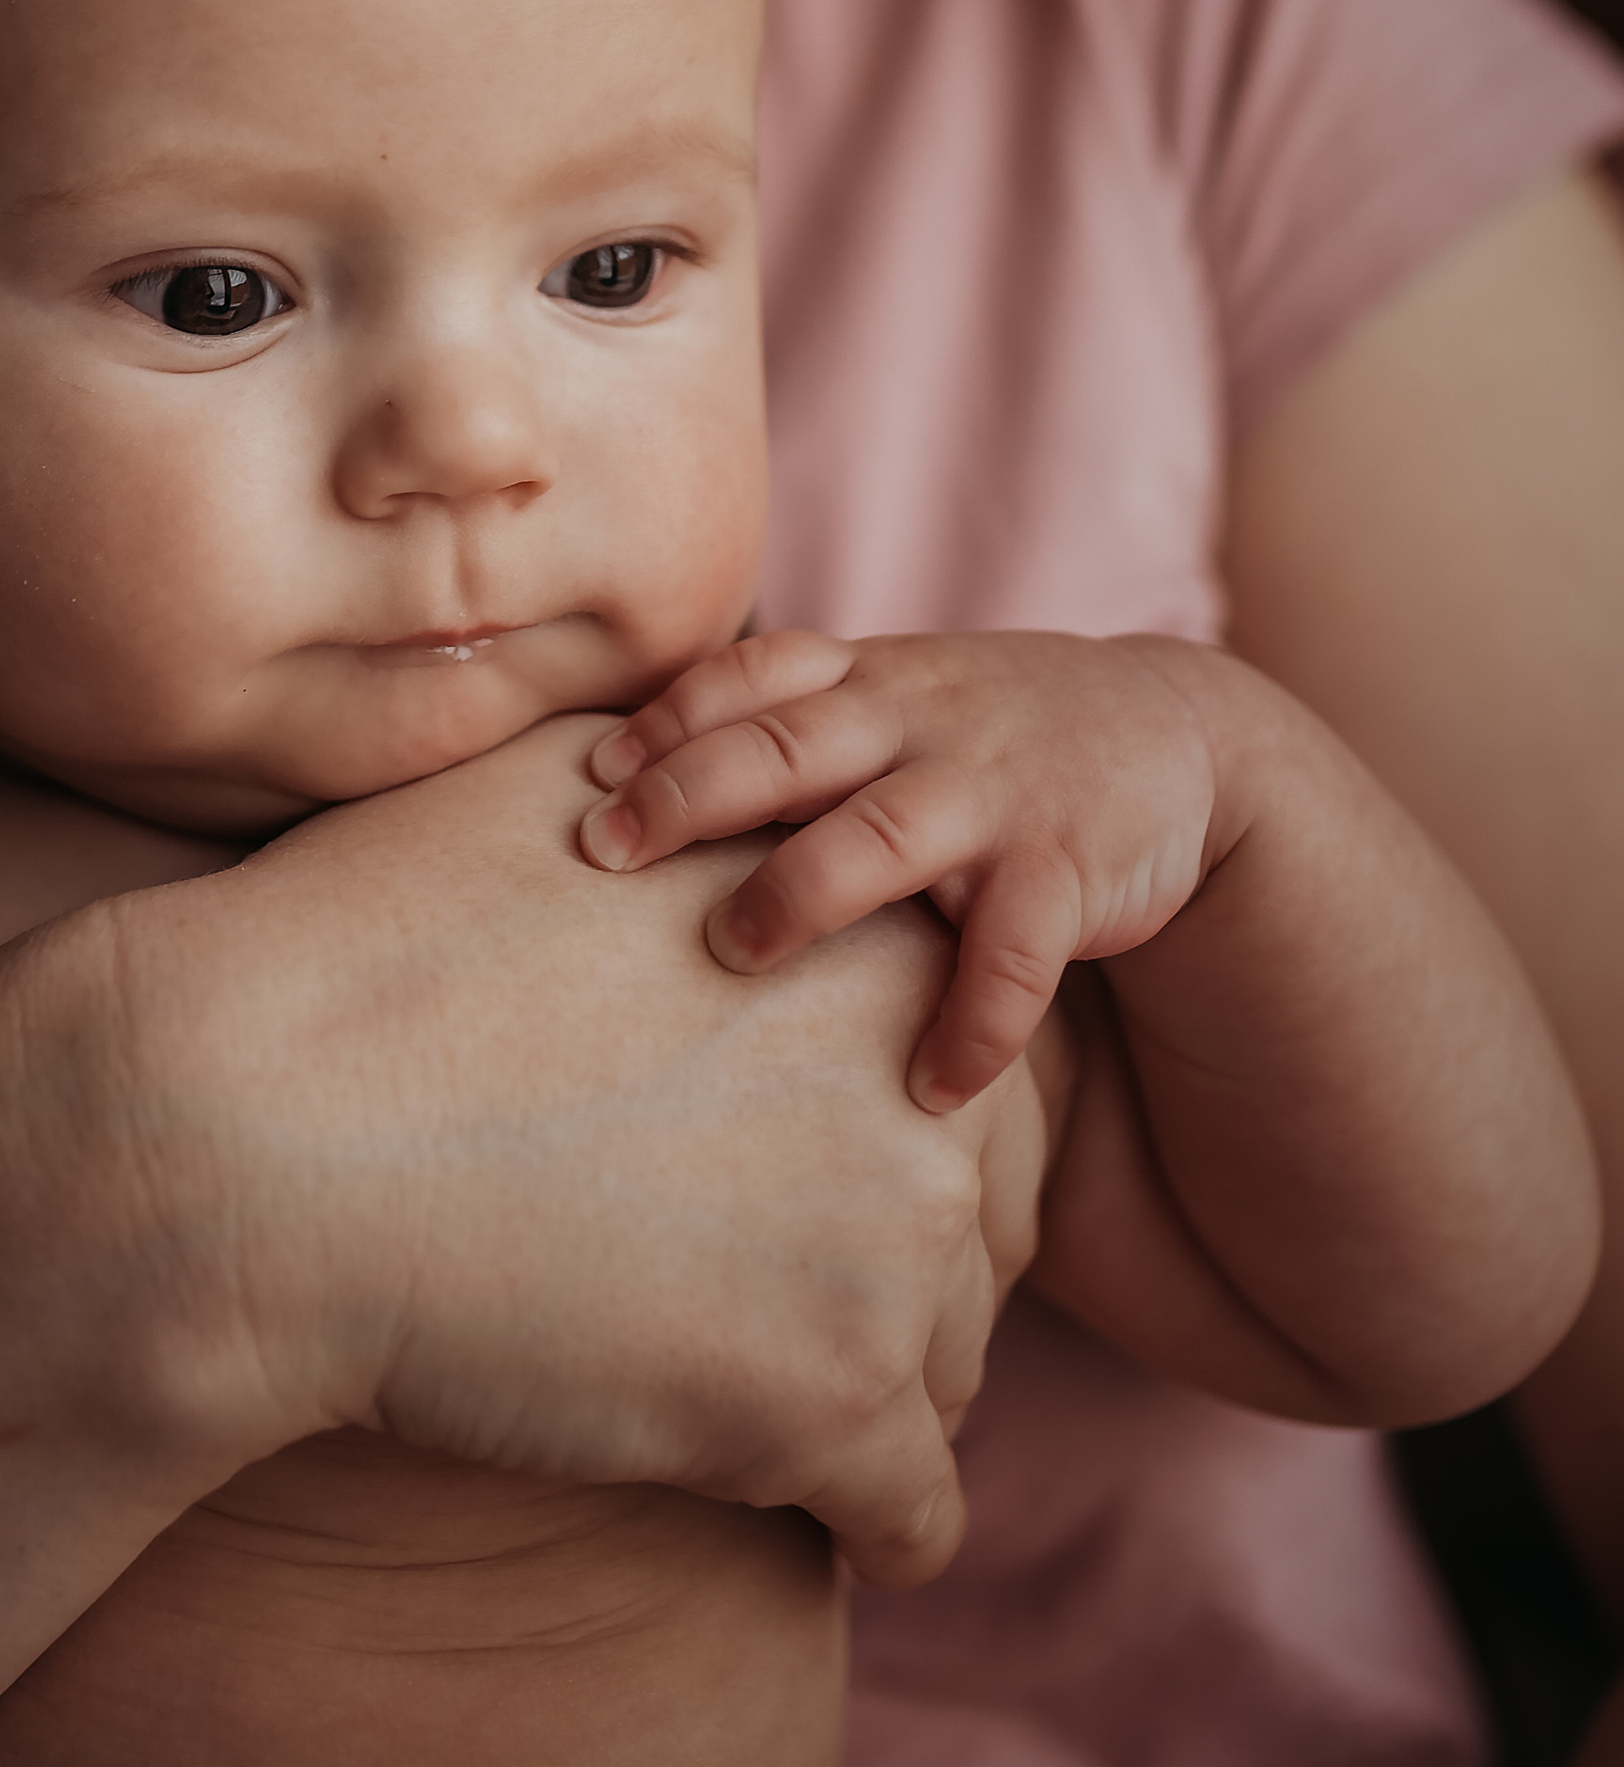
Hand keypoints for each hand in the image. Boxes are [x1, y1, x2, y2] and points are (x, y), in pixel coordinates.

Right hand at [66, 716, 1036, 1585]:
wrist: (253, 1131)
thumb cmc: (370, 948)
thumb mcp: (565, 789)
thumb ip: (697, 781)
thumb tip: (721, 730)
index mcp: (877, 944)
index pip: (978, 1068)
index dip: (882, 1120)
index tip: (784, 1158)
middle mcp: (924, 1087)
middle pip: (989, 1223)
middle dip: (896, 1260)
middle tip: (767, 1283)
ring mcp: (896, 1253)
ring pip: (950, 1368)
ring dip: (863, 1387)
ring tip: (737, 1386)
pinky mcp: (830, 1411)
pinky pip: (919, 1516)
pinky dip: (858, 1524)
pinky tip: (789, 1513)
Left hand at [579, 628, 1221, 1110]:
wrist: (1179, 737)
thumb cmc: (985, 734)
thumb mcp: (891, 699)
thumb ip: (780, 726)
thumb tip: (607, 777)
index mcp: (866, 681)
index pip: (751, 678)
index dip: (667, 718)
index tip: (587, 771)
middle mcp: (920, 724)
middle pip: (786, 747)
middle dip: (688, 795)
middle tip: (605, 853)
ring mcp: (995, 794)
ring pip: (880, 837)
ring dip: (799, 895)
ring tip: (732, 955)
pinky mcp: (1069, 870)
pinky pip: (1014, 955)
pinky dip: (972, 1025)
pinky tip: (929, 1088)